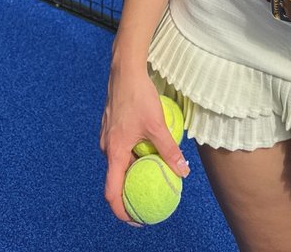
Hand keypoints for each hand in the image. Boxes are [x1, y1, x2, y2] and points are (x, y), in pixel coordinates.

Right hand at [100, 68, 189, 224]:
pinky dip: (133, 156)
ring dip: (133, 171)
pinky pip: (121, 149)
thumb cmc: (139, 97)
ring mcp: (108, 137)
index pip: (112, 192)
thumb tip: (183, 171)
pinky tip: (149, 151)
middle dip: (130, 191)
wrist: (125, 71)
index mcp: (113, 152)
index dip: (122, 211)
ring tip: (153, 175)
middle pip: (116, 178)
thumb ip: (169, 150)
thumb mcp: (157, 126)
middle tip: (148, 200)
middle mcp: (106, 147)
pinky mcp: (112, 127)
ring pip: (119, 162)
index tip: (136, 219)